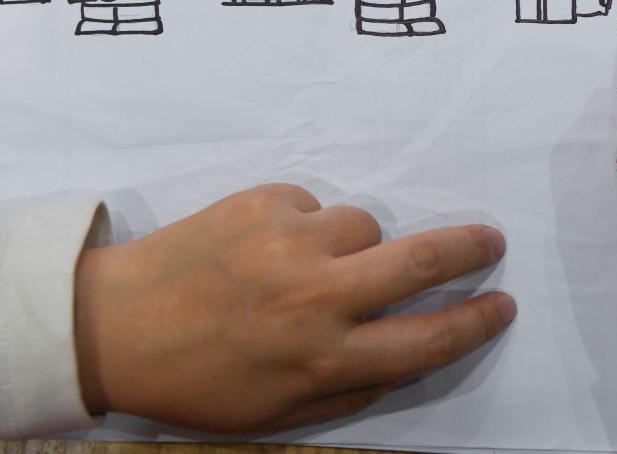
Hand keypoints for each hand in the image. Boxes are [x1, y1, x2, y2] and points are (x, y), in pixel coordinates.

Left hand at [74, 184, 513, 431]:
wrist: (114, 324)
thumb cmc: (199, 383)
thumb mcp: (280, 416)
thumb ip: (354, 391)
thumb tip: (409, 356)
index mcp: (325, 359)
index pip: (429, 338)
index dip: (477, 322)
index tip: (502, 305)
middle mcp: (318, 296)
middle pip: (423, 260)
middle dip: (471, 248)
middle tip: (490, 241)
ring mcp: (290, 241)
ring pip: (365, 225)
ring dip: (357, 245)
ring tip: (312, 265)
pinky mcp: (262, 201)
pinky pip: (314, 205)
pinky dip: (306, 225)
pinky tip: (270, 248)